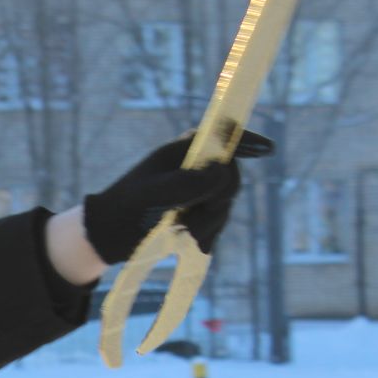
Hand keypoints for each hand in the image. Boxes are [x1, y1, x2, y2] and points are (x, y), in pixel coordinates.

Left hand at [82, 131, 272, 264]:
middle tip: (188, 219)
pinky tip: (186, 240)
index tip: (268, 149)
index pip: (223, 137)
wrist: (109, 236)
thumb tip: (221, 171)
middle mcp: (195, 166)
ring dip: (206, 223)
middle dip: (216, 201)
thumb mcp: (150, 197)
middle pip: (231, 178)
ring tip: (178, 231)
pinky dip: (205, 234)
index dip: (248, 141)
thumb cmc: (124, 210)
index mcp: (183, 150)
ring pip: (226, 204)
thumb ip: (184, 183)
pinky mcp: (199, 211)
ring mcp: (199, 189)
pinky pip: (218, 222)